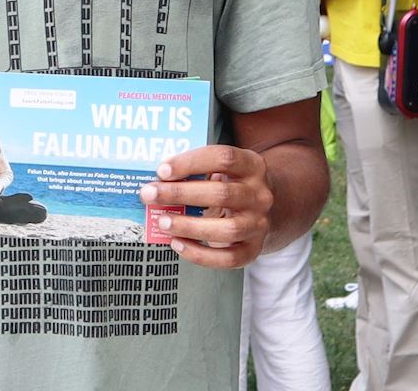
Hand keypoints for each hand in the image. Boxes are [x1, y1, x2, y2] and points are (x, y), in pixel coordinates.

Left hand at [138, 145, 272, 267]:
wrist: (267, 209)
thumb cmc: (234, 184)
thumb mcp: (226, 168)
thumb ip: (199, 169)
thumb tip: (159, 179)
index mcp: (252, 166)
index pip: (223, 158)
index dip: (191, 162)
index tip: (162, 170)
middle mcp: (260, 195)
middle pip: (222, 193)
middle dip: (180, 194)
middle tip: (149, 194)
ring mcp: (259, 224)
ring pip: (227, 229)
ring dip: (189, 226)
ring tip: (162, 222)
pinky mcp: (254, 250)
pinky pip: (228, 259)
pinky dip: (200, 255)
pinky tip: (177, 244)